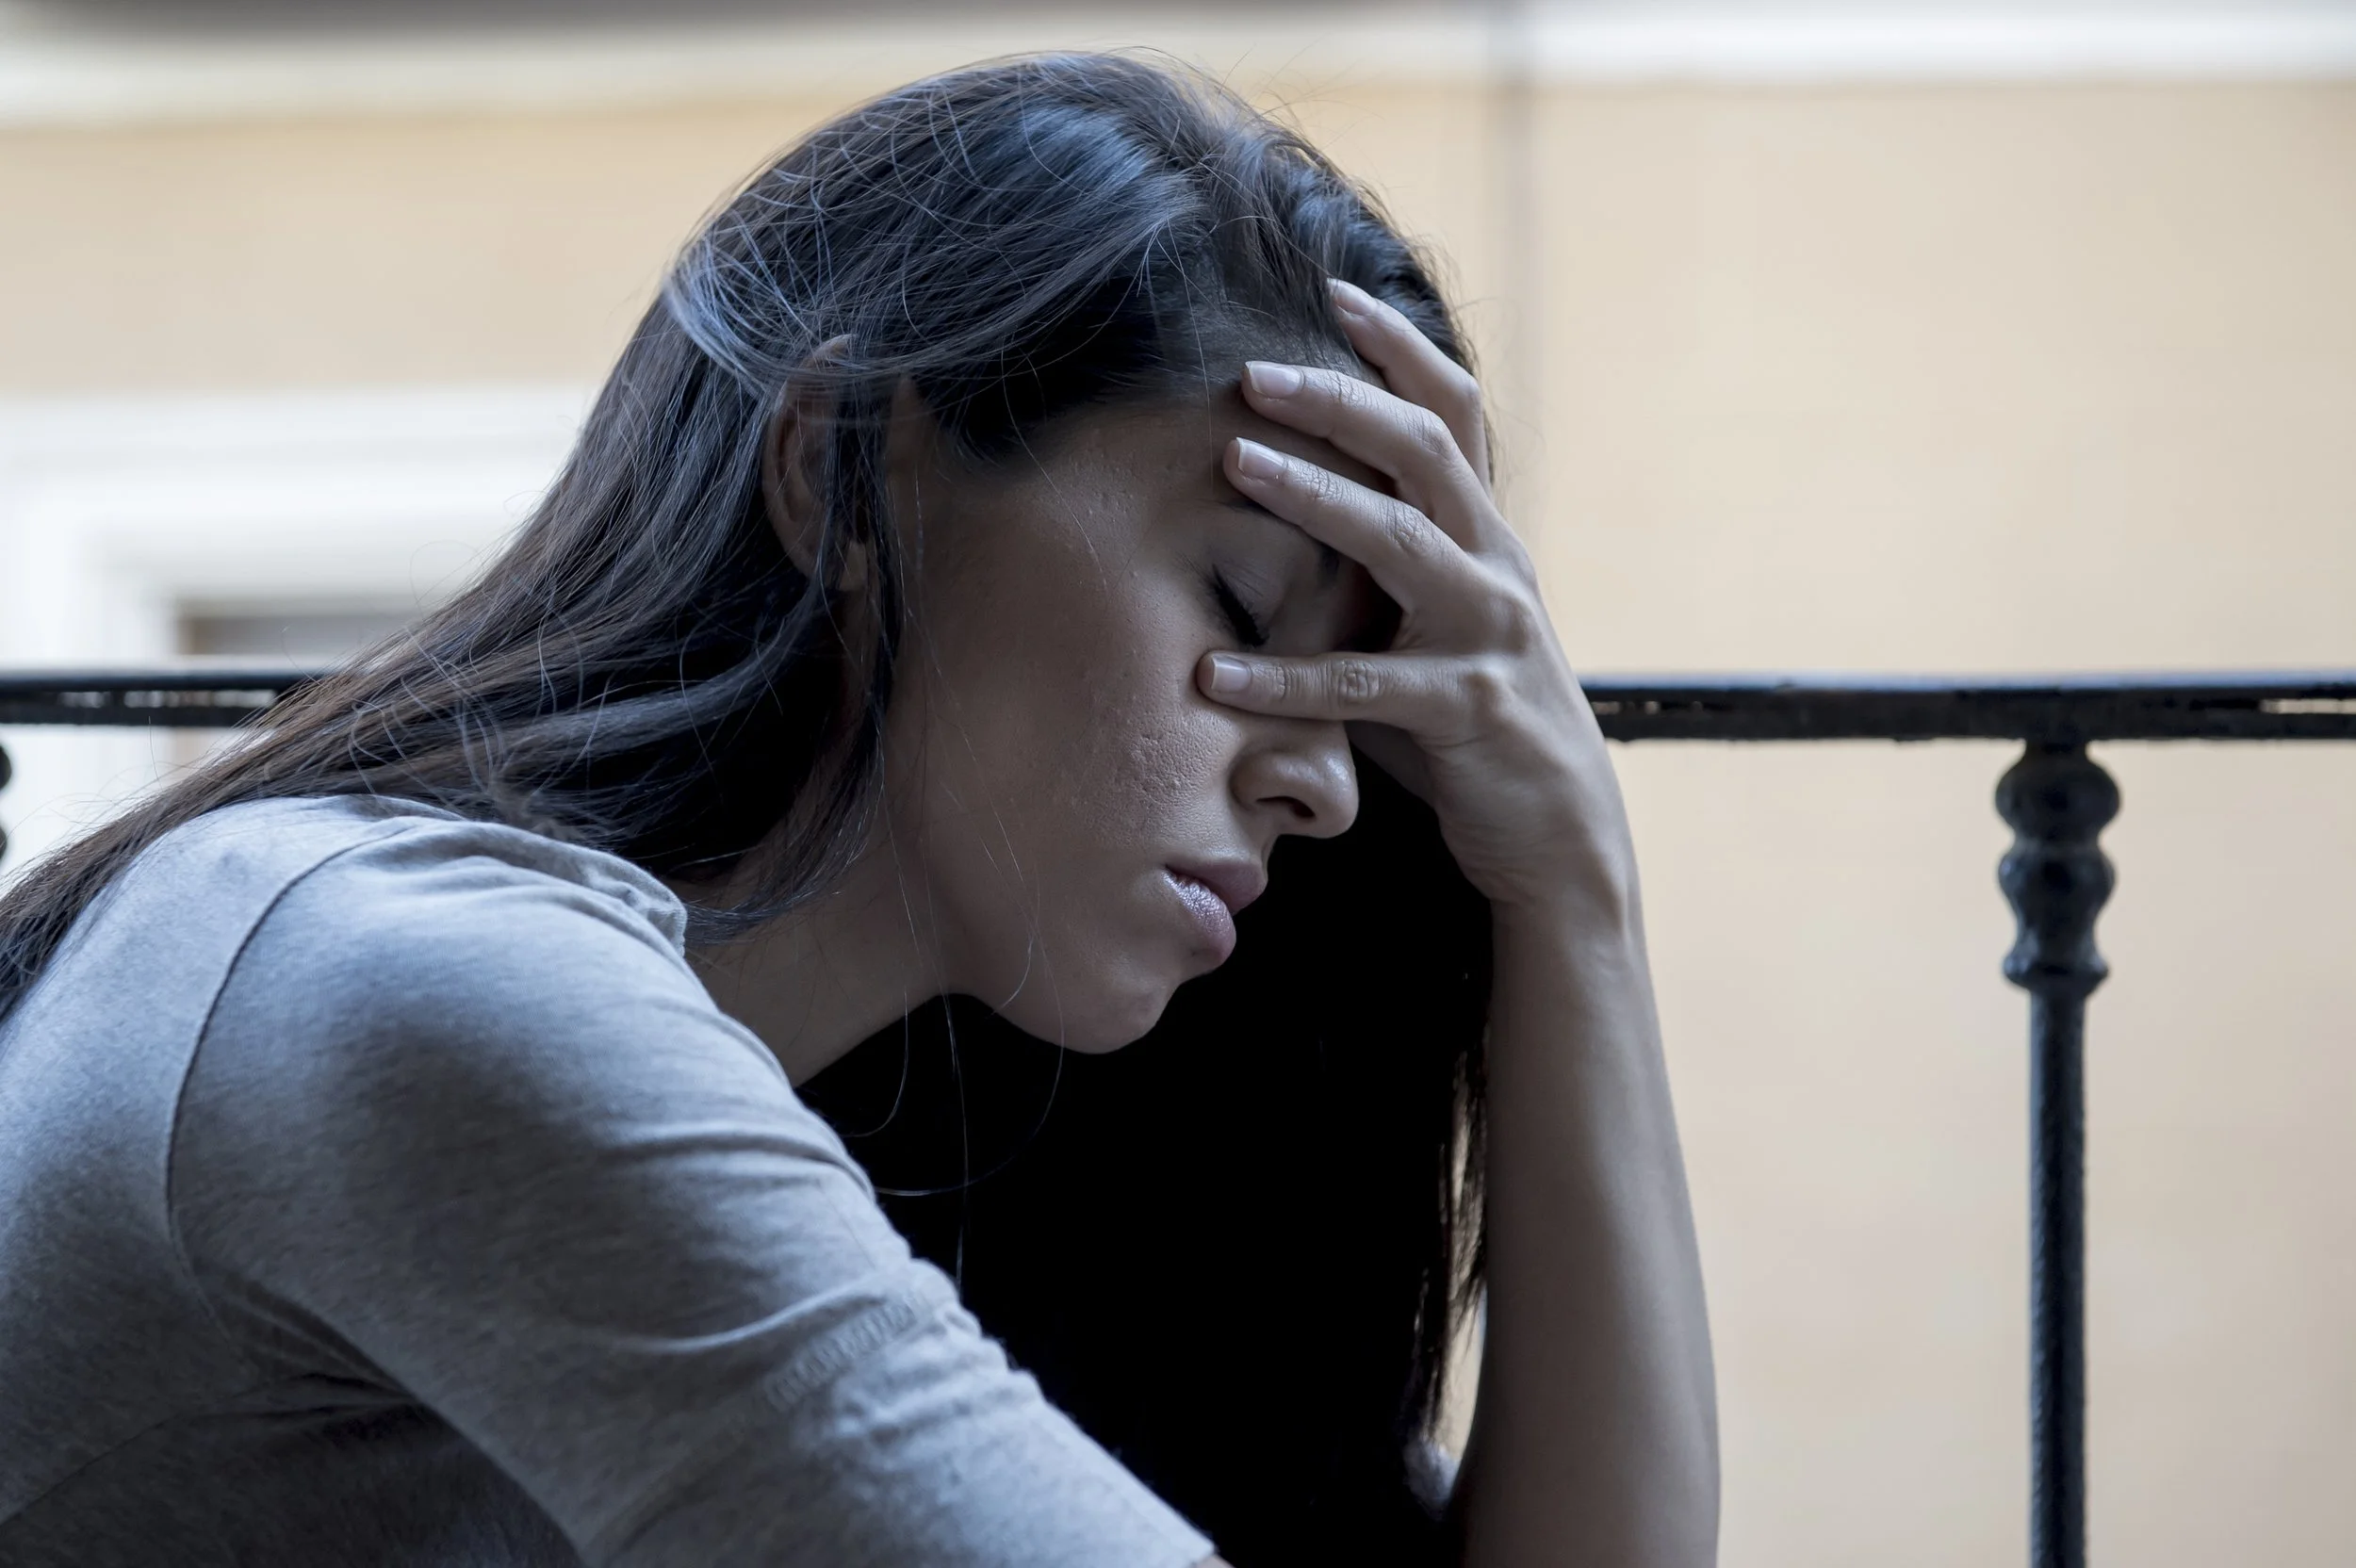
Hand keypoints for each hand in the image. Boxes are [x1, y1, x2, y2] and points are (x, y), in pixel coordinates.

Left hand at [1198, 279, 1632, 920]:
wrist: (1558, 831)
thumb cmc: (1471, 725)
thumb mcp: (1428, 630)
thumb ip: (1371, 578)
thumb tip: (1266, 534)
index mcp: (1486, 537)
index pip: (1450, 413)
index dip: (1398, 348)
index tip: (1333, 291)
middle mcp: (1496, 567)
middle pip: (1422, 451)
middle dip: (1337, 402)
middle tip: (1251, 374)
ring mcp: (1488, 633)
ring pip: (1400, 541)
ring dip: (1312, 495)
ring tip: (1233, 464)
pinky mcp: (1468, 708)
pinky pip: (1365, 686)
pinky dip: (1285, 679)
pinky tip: (1216, 677)